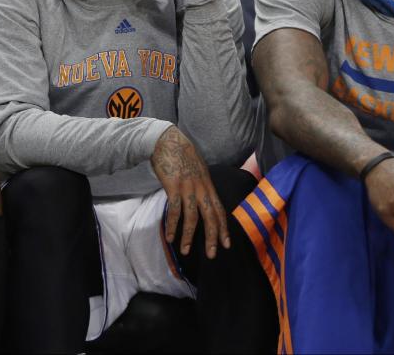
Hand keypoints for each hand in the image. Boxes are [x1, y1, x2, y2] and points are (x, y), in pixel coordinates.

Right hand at [151, 125, 230, 258]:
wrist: (167, 141)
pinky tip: (169, 236)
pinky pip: (174, 210)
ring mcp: (188, 187)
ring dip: (189, 236)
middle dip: (213, 237)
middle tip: (212, 254)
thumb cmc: (180, 154)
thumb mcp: (197, 169)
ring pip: (192, 217)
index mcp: (208, 185)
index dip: (224, 228)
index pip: (220, 210)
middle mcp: (201, 188)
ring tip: (185, 251)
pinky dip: (172, 225)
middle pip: (211, 217)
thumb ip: (201, 184)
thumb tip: (203, 198)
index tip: (226, 244)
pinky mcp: (174, 186)